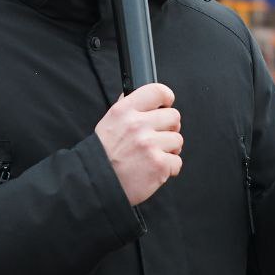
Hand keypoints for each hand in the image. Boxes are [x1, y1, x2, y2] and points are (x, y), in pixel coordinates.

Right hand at [95, 83, 182, 205]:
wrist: (97, 182)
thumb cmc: (103, 154)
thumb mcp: (109, 122)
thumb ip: (128, 108)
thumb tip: (145, 98)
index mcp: (124, 111)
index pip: (157, 91)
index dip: (166, 98)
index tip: (166, 106)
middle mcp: (137, 125)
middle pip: (174, 116)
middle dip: (169, 128)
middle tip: (158, 137)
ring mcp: (149, 145)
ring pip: (178, 140)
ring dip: (169, 149)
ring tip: (153, 155)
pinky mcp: (159, 165)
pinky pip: (177, 161)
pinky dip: (169, 168)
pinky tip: (153, 168)